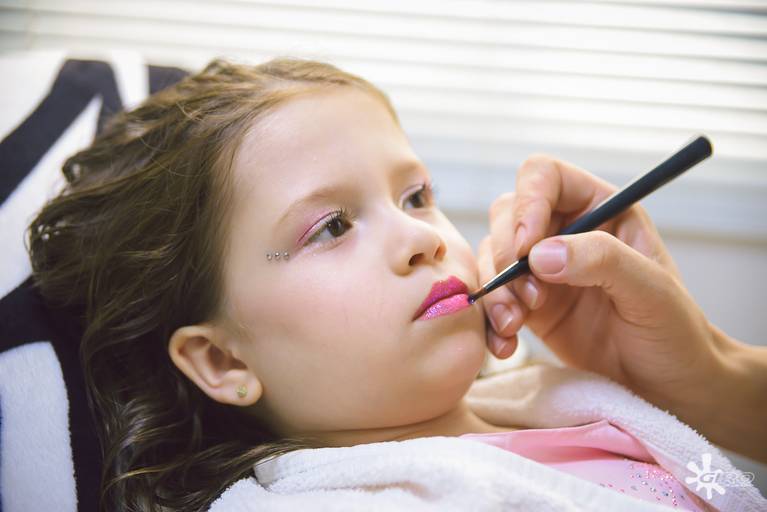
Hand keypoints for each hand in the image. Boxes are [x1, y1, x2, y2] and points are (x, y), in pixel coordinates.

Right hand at [477, 154, 732, 433]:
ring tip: (514, 326)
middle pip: (507, 216)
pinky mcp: (528, 305)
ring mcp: (542, 268)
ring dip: (495, 291)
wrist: (666, 385)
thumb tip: (540, 254)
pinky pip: (492, 300)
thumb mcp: (651, 291)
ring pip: (492, 258)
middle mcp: (565, 230)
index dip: (527, 202)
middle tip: (530, 298)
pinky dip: (489, 321)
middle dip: (506, 256)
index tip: (527, 246)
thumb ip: (602, 261)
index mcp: (600, 207)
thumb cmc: (673, 330)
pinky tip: (505, 345)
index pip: (545, 177)